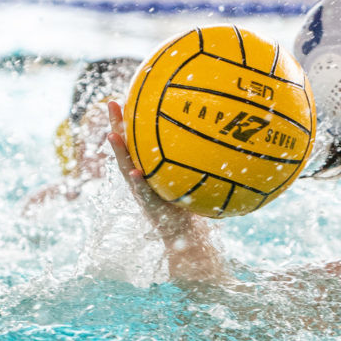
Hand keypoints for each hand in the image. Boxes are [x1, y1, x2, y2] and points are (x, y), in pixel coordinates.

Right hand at [107, 101, 223, 281]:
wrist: (191, 245)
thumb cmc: (196, 211)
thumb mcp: (198, 183)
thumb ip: (203, 163)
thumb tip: (229, 135)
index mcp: (152, 173)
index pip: (140, 142)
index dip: (133, 121)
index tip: (130, 95)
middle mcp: (144, 181)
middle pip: (127, 150)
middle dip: (118, 127)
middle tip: (111, 103)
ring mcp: (145, 195)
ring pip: (127, 170)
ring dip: (119, 153)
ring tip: (111, 134)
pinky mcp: (152, 211)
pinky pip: (144, 194)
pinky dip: (138, 183)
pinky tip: (134, 172)